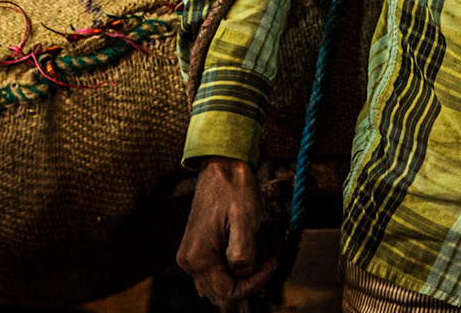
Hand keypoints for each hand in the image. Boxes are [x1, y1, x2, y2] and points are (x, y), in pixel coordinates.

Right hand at [179, 156, 277, 307]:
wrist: (221, 165)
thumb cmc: (234, 188)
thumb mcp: (246, 220)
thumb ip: (244, 253)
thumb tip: (244, 273)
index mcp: (199, 257)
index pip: (228, 293)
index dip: (255, 284)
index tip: (271, 262)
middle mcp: (189, 261)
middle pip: (221, 294)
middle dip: (247, 282)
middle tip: (266, 260)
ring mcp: (189, 255)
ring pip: (216, 286)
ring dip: (238, 279)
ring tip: (256, 256)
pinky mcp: (194, 249)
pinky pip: (212, 273)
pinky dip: (229, 270)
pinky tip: (243, 251)